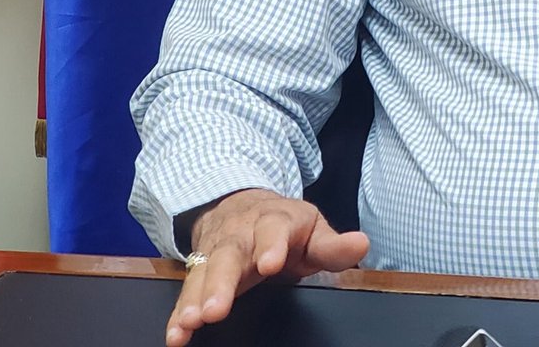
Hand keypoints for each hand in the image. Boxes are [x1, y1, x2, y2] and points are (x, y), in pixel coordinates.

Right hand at [165, 188, 368, 346]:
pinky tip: (176, 334)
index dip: (272, 246)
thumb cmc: (285, 226)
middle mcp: (241, 234)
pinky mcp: (199, 270)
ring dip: (195, 298)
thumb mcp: (312, 230)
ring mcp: (216, 251)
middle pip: (230, 255)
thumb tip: (361, 244)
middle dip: (222, 282)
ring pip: (203, 272)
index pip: (274, 230)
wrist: (240, 204)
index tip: (271, 264)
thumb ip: (334, 245)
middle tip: (216, 310)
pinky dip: (178, 313)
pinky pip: (187, 291)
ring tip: (190, 323)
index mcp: (275, 221)